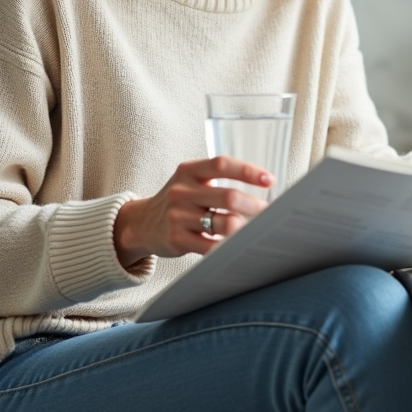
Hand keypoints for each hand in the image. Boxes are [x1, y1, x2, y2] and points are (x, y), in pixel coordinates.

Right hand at [113, 156, 272, 266]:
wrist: (141, 224)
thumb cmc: (178, 201)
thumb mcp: (190, 181)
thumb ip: (218, 180)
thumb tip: (262, 187)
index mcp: (188, 171)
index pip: (221, 164)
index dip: (248, 170)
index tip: (269, 179)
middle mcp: (181, 191)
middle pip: (227, 196)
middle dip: (254, 206)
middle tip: (269, 212)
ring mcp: (177, 216)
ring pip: (224, 223)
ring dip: (246, 227)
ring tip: (258, 229)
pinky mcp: (177, 239)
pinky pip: (211, 246)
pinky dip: (230, 246)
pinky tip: (240, 245)